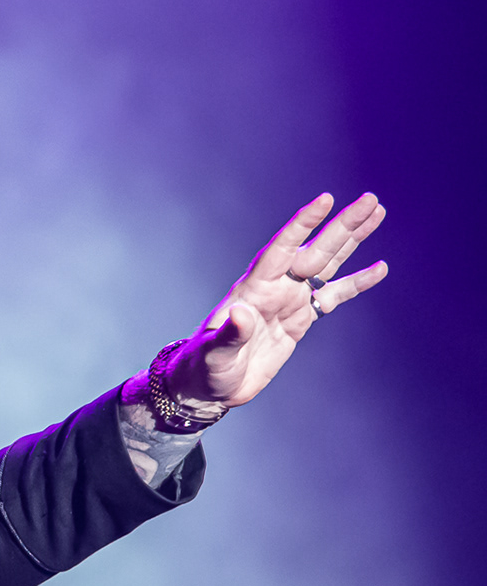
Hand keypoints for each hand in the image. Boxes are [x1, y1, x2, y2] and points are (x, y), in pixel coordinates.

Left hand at [164, 192, 388, 408]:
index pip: (281, 249)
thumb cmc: (206, 367)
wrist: (212, 386)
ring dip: (351, 240)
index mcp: (253, 289)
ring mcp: (289, 301)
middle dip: (342, 225)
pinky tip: (379, 268)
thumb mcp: (216, 353)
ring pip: (327, 264)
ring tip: (376, 213)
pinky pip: (333, 296)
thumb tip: (241, 313)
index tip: (326, 200)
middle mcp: (275, 288)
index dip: (302, 225)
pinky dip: (356, 283)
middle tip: (371, 199)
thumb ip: (231, 333)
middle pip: (314, 250)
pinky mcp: (300, 319)